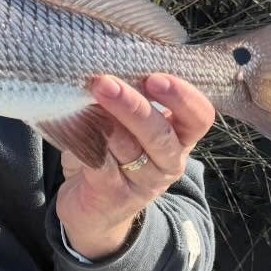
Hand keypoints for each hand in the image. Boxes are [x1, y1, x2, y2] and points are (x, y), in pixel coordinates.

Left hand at [56, 73, 215, 258]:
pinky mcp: (114, 195)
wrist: (93, 211)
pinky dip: (85, 142)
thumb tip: (106, 59)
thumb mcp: (126, 125)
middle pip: (162, 135)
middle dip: (134, 106)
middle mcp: (168, 161)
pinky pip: (101, 165)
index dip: (183, 97)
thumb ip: (127, 99)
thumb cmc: (111, 154)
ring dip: (105, 121)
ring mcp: (143, 182)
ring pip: (130, 149)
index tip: (156, 77)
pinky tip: (71, 124)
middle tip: (105, 83)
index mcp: (179, 138)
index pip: (200, 117)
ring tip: (84, 99)